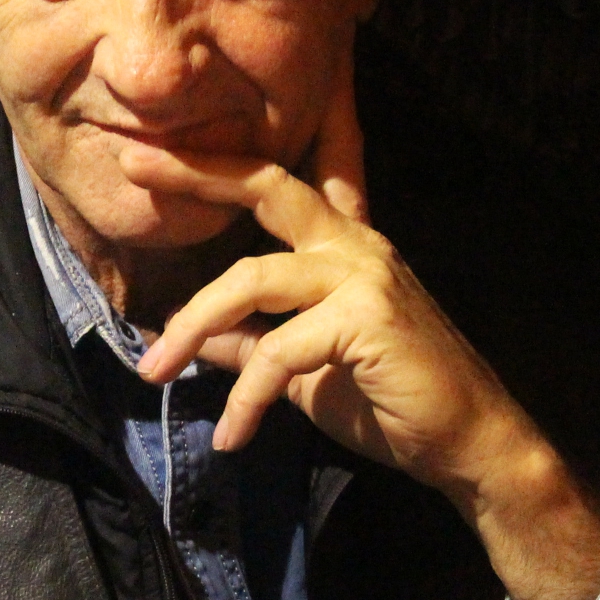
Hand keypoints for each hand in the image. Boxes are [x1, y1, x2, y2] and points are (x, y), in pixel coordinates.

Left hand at [119, 59, 599, 599]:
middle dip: (196, 173)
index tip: (152, 153)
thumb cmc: (391, 402)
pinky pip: (278, 352)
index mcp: (340, 246)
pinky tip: (232, 436)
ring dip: (193, 327)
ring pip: (252, 279)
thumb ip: (252, 346)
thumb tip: (193, 340)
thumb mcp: (303, 372)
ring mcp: (363, 275)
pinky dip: (246, 398)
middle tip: (131, 167)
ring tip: (154, 371)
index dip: (214, 165)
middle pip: (265, 188)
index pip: (271, 188)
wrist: (468, 446)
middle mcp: (353, 244)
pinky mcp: (367, 318)